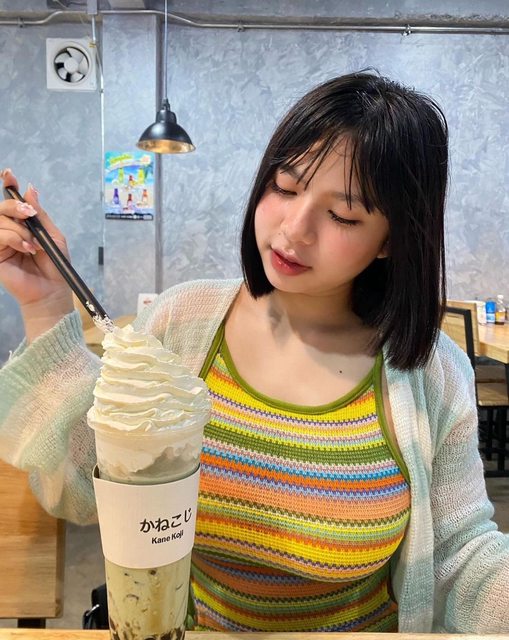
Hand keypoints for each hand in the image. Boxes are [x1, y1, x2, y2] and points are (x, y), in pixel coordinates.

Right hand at [0, 169, 72, 337]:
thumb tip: (30, 189)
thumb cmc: (55, 266)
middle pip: (1, 208)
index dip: (8, 186)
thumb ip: (40, 214)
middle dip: (14, 206)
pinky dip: (13, 239)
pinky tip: (26, 249)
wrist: (51, 291)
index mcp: (23, 225)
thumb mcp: (53, 236)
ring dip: (18, 229)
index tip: (8, 174)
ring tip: (33, 244)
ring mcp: (1, 243)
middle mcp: (9, 231)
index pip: (11, 202)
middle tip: (28, 213)